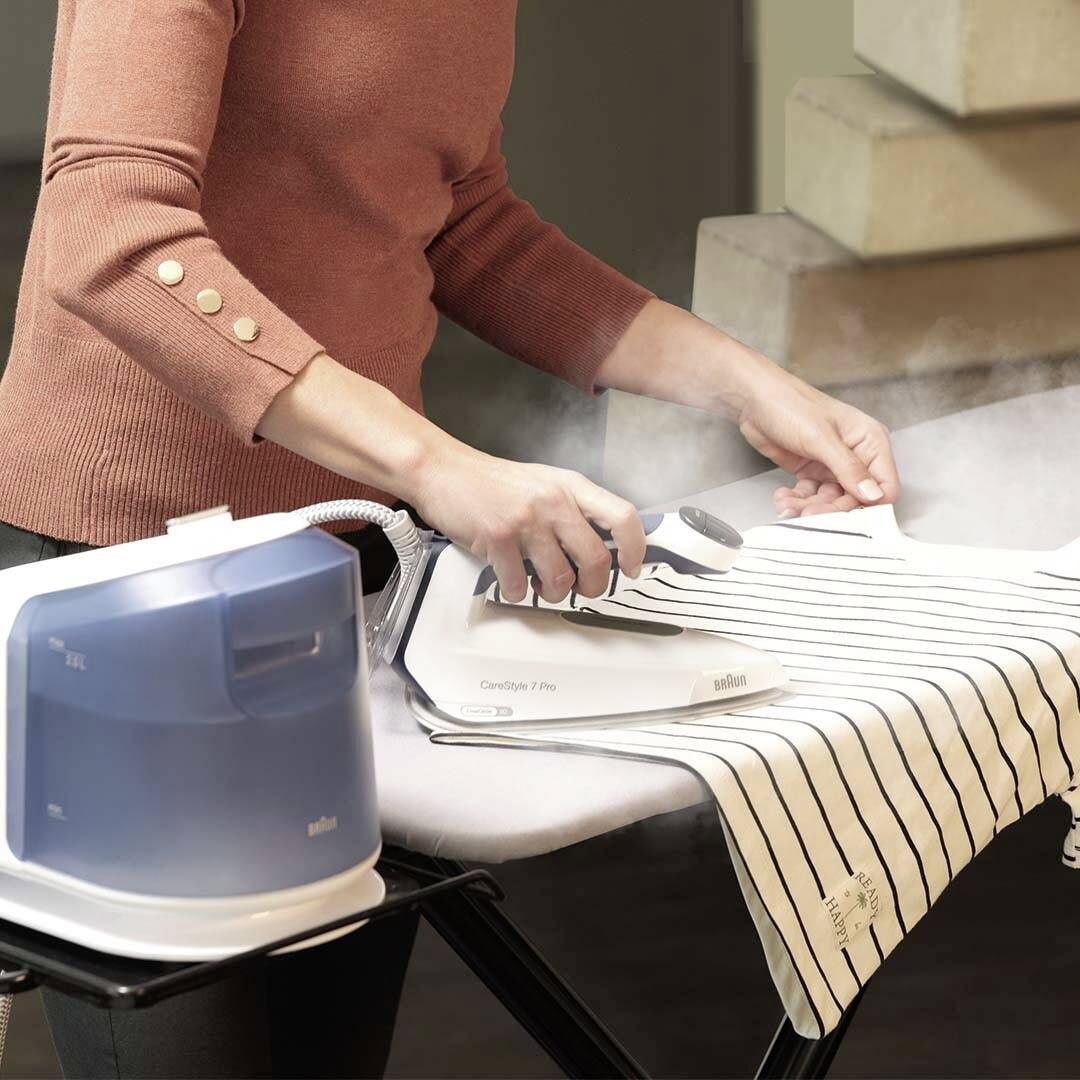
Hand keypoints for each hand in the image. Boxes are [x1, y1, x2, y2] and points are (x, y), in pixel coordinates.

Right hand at [410, 444, 646, 602]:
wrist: (443, 471)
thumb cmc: (492, 483)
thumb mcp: (543, 483)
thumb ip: (573, 509)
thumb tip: (602, 549)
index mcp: (571, 486)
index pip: (623, 517)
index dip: (635, 549)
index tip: (630, 568)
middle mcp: (554, 501)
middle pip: (596, 559)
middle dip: (593, 587)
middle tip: (581, 590)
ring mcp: (526, 520)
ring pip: (560, 579)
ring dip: (552, 594)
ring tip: (540, 587)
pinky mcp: (498, 538)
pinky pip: (519, 585)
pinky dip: (516, 592)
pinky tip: (511, 581)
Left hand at [731, 353, 899, 517]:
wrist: (754, 399)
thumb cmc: (789, 404)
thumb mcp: (821, 437)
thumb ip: (848, 468)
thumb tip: (873, 495)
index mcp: (870, 441)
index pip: (885, 485)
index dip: (870, 506)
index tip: (848, 518)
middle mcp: (856, 455)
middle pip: (855, 498)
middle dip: (831, 509)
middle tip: (808, 514)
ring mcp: (833, 464)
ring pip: (830, 501)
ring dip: (809, 507)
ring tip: (788, 505)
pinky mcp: (812, 471)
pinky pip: (811, 496)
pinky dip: (797, 501)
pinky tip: (784, 498)